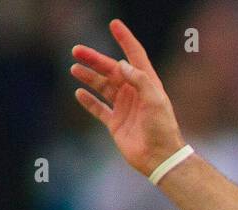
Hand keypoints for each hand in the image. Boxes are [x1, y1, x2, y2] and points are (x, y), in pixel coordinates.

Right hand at [70, 19, 184, 176]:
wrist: (160, 157)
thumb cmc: (162, 128)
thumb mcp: (155, 100)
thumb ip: (139, 80)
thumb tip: (121, 64)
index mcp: (147, 85)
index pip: (135, 57)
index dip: (125, 40)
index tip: (114, 25)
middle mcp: (135, 94)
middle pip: (111, 70)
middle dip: (95, 59)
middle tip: (76, 50)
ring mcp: (124, 108)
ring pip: (103, 87)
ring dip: (89, 77)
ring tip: (75, 69)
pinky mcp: (115, 123)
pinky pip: (98, 109)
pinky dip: (88, 101)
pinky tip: (79, 92)